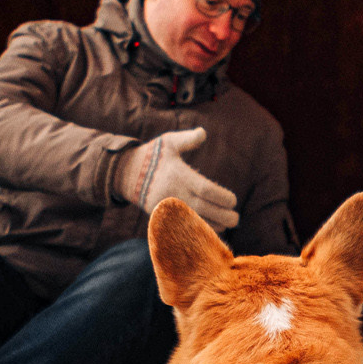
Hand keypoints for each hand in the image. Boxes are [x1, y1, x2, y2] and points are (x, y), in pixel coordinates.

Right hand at [113, 127, 238, 230]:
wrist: (126, 174)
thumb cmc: (153, 155)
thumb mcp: (169, 142)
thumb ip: (188, 139)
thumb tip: (203, 133)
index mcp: (179, 175)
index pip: (206, 190)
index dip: (222, 197)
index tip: (233, 200)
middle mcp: (175, 193)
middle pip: (204, 209)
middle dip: (223, 216)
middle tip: (236, 218)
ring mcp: (167, 207)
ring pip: (195, 222)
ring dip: (214, 226)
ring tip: (227, 224)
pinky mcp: (161, 216)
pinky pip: (183, 227)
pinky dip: (198, 231)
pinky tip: (210, 230)